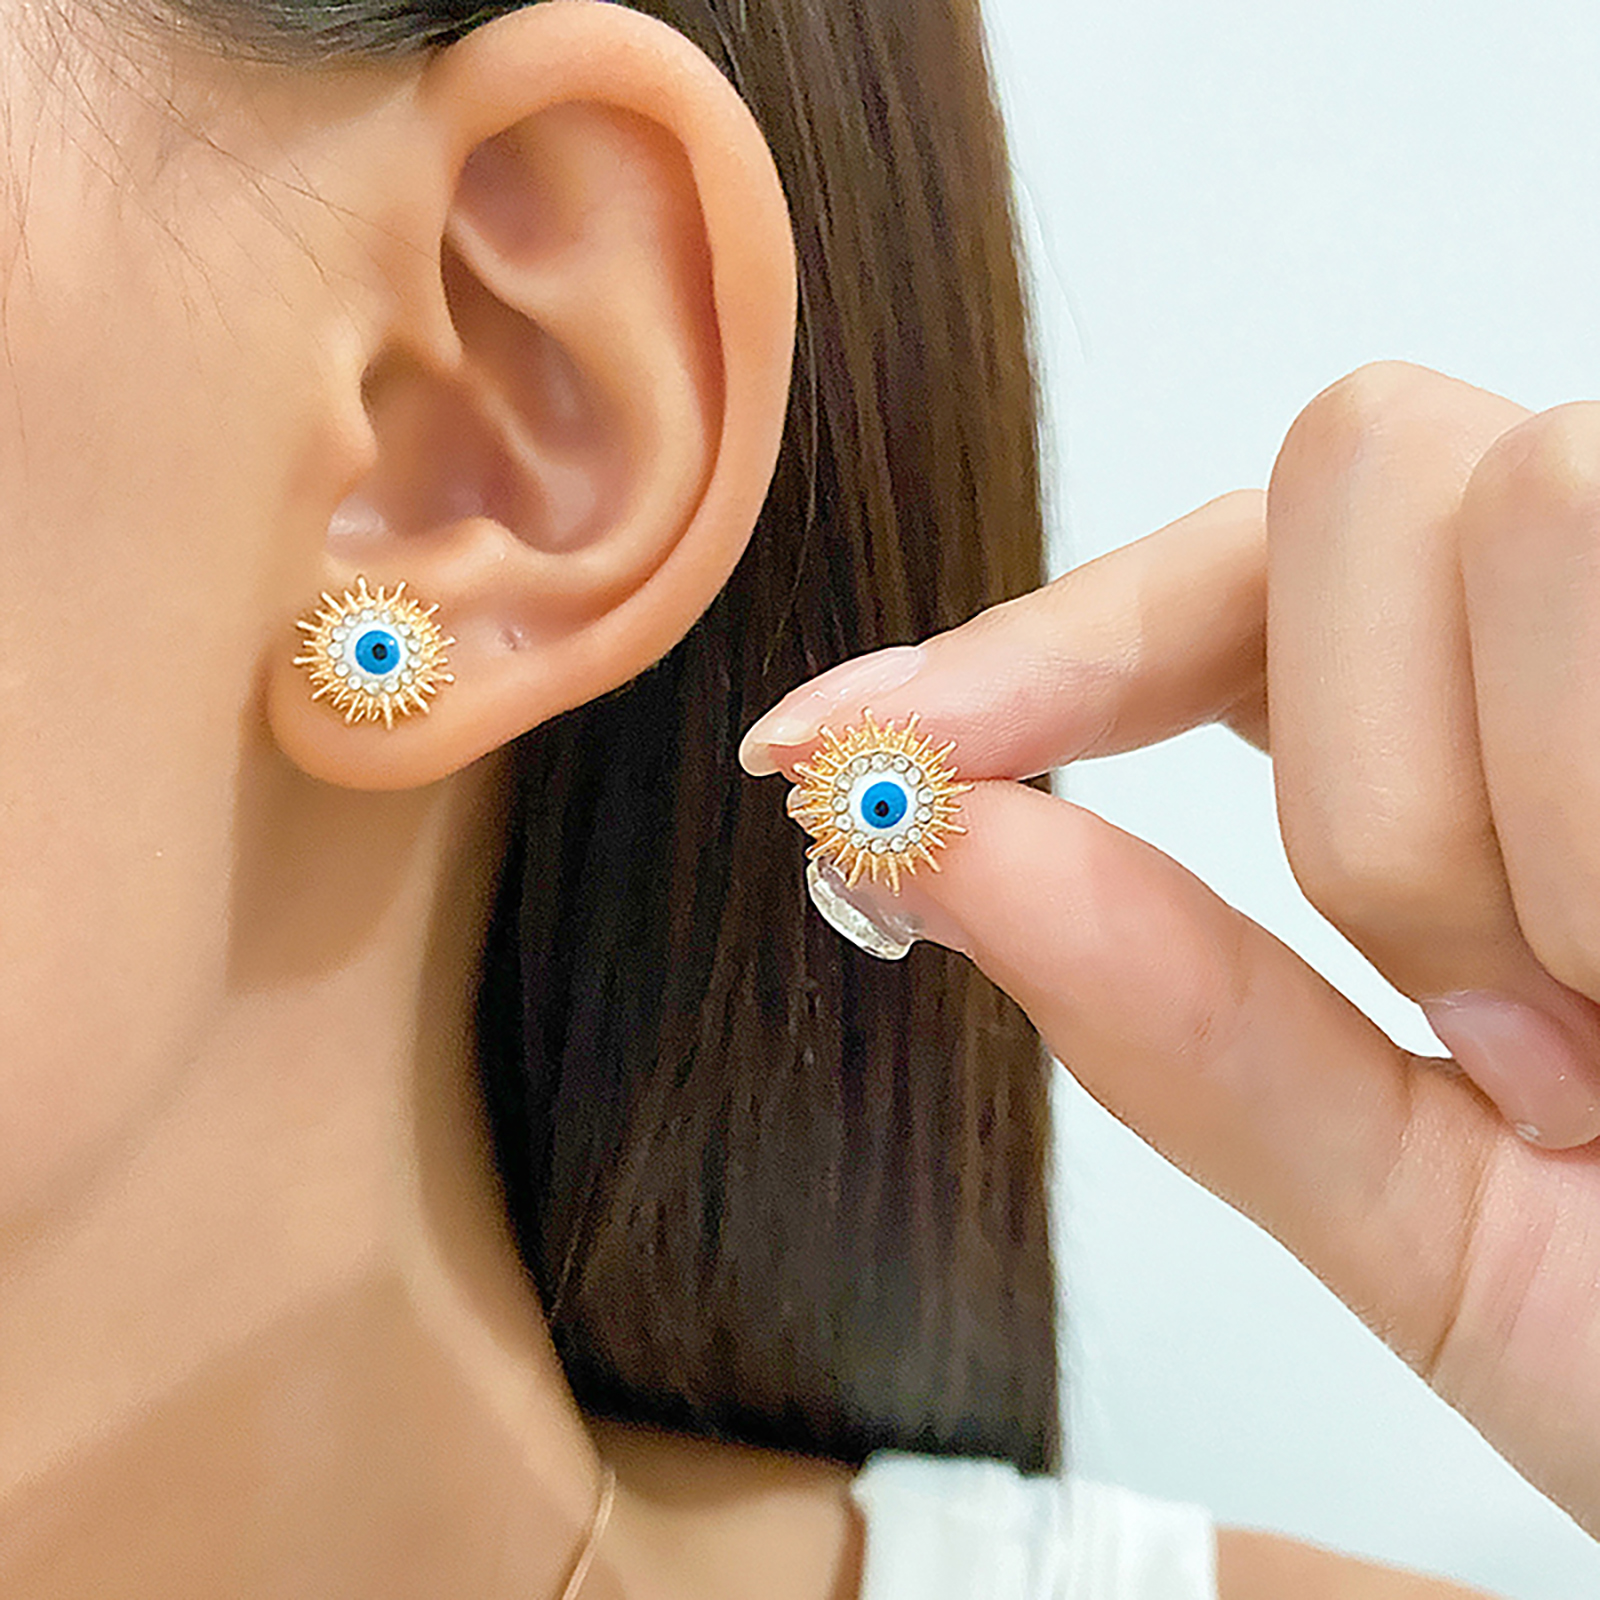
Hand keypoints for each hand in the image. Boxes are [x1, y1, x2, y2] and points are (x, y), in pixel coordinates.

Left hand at [738, 361, 1599, 1539]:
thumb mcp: (1431, 1219)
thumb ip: (1179, 1023)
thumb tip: (914, 834)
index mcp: (1478, 743)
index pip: (1210, 589)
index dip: (1024, 650)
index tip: (831, 742)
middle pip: (1356, 467)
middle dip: (1370, 787)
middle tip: (1503, 1032)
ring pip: (1518, 495)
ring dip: (1517, 819)